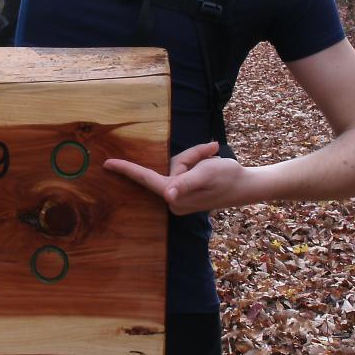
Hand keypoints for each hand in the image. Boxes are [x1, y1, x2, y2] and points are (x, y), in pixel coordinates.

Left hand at [104, 141, 257, 216]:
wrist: (247, 186)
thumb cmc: (228, 176)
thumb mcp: (207, 171)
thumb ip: (185, 181)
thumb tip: (169, 195)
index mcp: (175, 194)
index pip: (146, 179)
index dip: (126, 169)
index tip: (107, 164)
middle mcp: (174, 199)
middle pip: (168, 167)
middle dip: (188, 158)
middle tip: (210, 154)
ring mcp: (179, 198)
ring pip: (176, 167)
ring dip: (195, 159)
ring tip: (213, 161)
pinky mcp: (185, 195)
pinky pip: (183, 172)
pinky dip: (197, 163)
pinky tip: (212, 165)